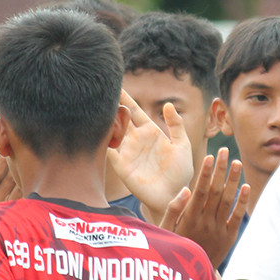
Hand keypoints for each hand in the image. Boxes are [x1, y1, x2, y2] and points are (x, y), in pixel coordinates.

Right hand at [108, 91, 192, 222]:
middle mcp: (135, 139)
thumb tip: (167, 105)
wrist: (173, 195)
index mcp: (150, 131)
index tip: (116, 85)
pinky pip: (109, 150)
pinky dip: (102, 140)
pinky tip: (97, 129)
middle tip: (100, 90)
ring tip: (96, 105)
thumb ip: (176, 125)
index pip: (134, 111)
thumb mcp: (182, 145)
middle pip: (119, 117)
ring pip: (111, 131)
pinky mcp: (122, 166)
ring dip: (104, 120)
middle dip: (110, 105)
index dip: (126, 98)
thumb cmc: (180, 172)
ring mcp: (127, 152)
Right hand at [160, 147, 247, 267]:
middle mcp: (204, 222)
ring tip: (237, 162)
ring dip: (233, 180)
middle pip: (215, 191)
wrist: (190, 276)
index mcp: (188, 218)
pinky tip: (246, 186)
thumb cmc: (174, 247)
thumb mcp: (165, 230)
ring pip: (227, 201)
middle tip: (225, 150)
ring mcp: (218, 230)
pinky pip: (237, 217)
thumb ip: (173, 209)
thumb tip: (186, 189)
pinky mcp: (228, 237)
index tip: (210, 156)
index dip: (205, 173)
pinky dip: (242, 202)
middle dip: (220, 169)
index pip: (199, 191)